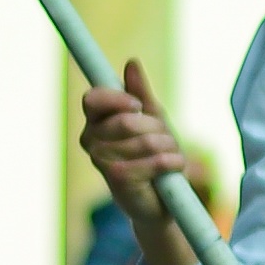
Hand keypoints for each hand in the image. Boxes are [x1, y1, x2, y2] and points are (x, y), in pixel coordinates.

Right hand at [75, 55, 197, 264]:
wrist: (160, 201)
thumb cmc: (154, 156)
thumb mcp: (152, 119)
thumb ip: (140, 93)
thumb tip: (131, 63)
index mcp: (95, 121)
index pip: (93, 98)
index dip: (117, 98)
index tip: (138, 105)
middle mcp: (90, 140)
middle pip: (128, 119)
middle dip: (157, 127)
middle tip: (167, 138)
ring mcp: (101, 161)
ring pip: (145, 140)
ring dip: (169, 146)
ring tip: (171, 155)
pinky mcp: (117, 179)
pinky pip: (152, 161)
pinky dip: (172, 162)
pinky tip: (174, 168)